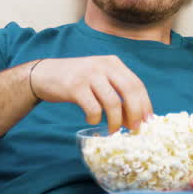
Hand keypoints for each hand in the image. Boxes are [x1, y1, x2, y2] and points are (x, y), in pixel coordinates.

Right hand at [27, 56, 151, 133]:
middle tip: (134, 129)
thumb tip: (136, 117)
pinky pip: (93, 108)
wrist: (44, 74)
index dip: (145, 104)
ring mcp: (89, 74)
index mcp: (113, 63)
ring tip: (113, 130)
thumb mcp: (100, 77)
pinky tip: (92, 120)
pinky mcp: (75, 86)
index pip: (137, 84)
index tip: (148, 121)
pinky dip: (96, 119)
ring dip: (116, 121)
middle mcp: (103, 65)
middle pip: (129, 91)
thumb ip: (117, 90)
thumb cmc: (77, 80)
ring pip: (113, 103)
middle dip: (135, 113)